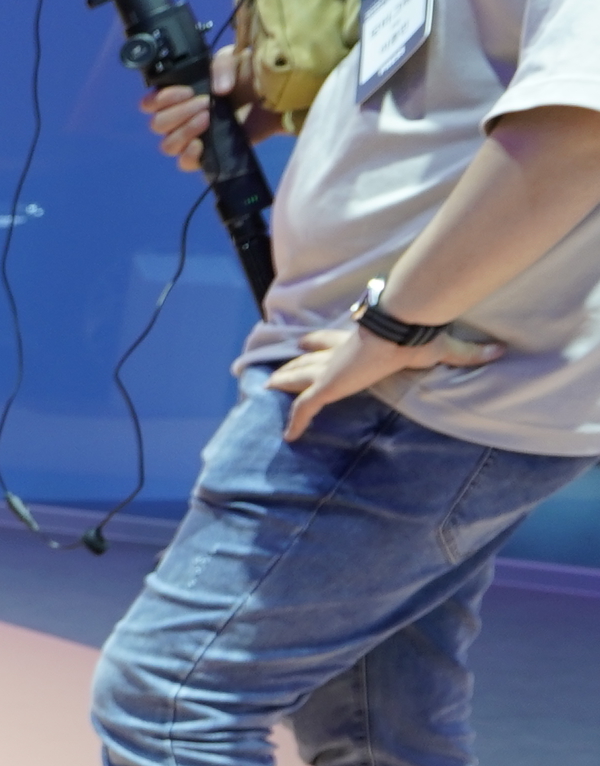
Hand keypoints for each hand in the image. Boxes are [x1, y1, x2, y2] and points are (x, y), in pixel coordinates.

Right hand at [141, 43, 248, 173]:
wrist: (276, 100)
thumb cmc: (251, 77)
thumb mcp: (235, 59)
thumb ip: (222, 65)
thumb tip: (218, 91)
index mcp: (178, 96)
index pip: (150, 104)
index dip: (161, 99)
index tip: (187, 91)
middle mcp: (180, 119)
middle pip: (157, 124)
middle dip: (180, 112)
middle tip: (206, 103)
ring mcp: (192, 138)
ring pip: (167, 145)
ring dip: (184, 131)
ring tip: (208, 119)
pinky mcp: (208, 155)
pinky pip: (184, 163)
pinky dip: (189, 155)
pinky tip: (201, 144)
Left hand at [266, 317, 499, 437]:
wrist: (399, 329)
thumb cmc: (416, 334)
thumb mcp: (442, 346)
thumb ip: (466, 353)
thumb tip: (499, 351)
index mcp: (360, 340)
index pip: (333, 340)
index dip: (318, 343)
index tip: (304, 343)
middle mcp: (339, 352)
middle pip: (309, 358)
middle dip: (294, 363)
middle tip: (278, 369)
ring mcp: (329, 369)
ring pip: (297, 378)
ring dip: (283, 383)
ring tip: (267, 389)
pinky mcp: (325, 385)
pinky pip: (304, 407)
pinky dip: (296, 421)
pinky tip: (289, 436)